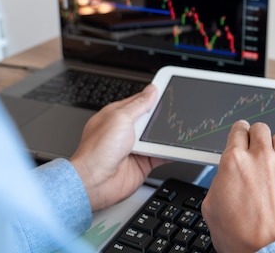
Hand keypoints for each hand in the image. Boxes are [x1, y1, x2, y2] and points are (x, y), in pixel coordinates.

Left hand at [70, 84, 169, 211]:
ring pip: (158, 137)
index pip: (140, 101)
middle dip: (164, 117)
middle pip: (152, 119)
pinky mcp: (143, 162)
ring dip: (167, 135)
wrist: (94, 183)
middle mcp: (126, 131)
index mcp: (117, 115)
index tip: (170, 91)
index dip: (154, 96)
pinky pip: (162, 154)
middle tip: (179, 112)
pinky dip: (170, 152)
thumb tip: (151, 91)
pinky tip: (177, 148)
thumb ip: (139, 105)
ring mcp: (135, 147)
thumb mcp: (120, 118)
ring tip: (179, 130)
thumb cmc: (97, 151)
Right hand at [202, 121, 274, 252]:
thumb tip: (225, 176)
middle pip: (260, 129)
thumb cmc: (241, 237)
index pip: (238, 130)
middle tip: (255, 148)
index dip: (239, 132)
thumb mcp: (211, 209)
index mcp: (234, 162)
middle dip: (256, 136)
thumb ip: (219, 182)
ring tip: (272, 160)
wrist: (270, 252)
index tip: (241, 134)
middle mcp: (261, 158)